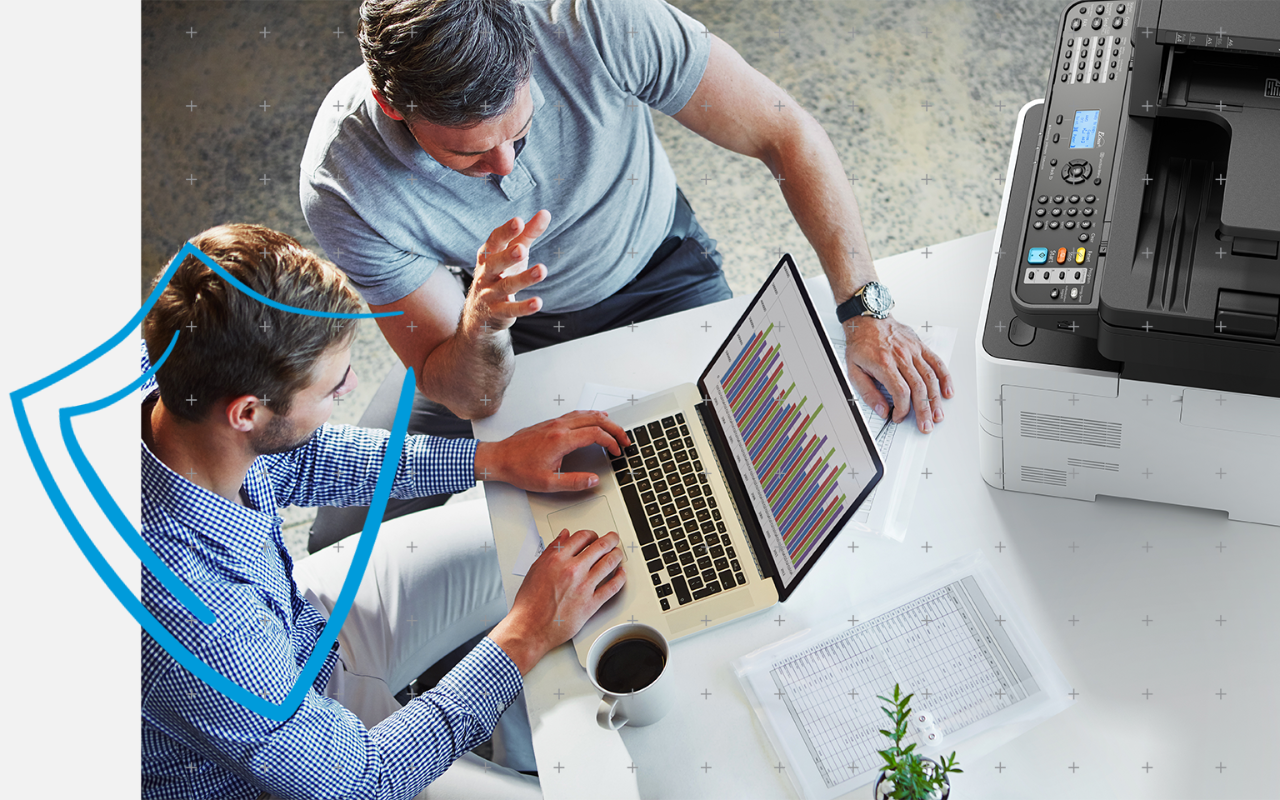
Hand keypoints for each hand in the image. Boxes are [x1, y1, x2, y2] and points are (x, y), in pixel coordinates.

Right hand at [460, 210, 551, 336]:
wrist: (478, 314)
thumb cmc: (499, 274)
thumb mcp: (511, 254)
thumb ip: (527, 234)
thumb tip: (546, 213)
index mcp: (488, 255)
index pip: (495, 241)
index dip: (506, 232)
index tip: (519, 221)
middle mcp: (486, 273)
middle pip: (494, 263)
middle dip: (507, 256)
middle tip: (522, 249)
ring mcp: (490, 294)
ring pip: (506, 286)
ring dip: (524, 278)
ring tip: (542, 270)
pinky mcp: (498, 312)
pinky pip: (511, 309)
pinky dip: (524, 307)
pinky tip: (538, 303)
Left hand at [475, 410, 631, 491]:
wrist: (498, 458)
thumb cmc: (519, 469)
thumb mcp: (547, 483)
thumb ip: (573, 482)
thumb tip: (593, 480)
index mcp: (560, 440)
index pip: (595, 434)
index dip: (611, 442)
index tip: (618, 451)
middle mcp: (559, 427)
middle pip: (595, 420)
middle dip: (614, 429)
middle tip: (625, 439)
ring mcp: (554, 422)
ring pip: (586, 414)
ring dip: (604, 420)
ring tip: (615, 430)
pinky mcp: (550, 422)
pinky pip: (576, 414)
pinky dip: (591, 416)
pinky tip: (594, 419)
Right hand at [489, 528, 626, 673]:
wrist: (530, 627)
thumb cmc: (530, 602)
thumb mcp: (536, 568)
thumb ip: (552, 550)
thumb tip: (564, 536)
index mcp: (558, 559)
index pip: (582, 537)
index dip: (592, 534)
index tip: (594, 537)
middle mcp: (573, 570)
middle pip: (600, 546)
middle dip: (610, 540)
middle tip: (613, 539)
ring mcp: (584, 586)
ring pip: (609, 563)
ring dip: (617, 555)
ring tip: (618, 554)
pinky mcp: (591, 603)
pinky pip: (612, 587)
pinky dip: (620, 578)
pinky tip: (621, 574)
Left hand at [844, 315, 953, 432]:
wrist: (866, 319)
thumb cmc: (860, 344)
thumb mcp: (853, 370)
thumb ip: (867, 392)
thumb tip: (881, 410)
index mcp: (884, 363)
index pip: (900, 391)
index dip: (902, 409)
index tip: (898, 417)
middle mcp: (901, 356)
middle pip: (918, 387)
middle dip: (923, 410)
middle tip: (926, 425)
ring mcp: (913, 350)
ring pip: (930, 378)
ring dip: (935, 399)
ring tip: (937, 415)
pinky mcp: (920, 346)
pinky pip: (936, 362)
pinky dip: (944, 378)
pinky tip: (947, 391)